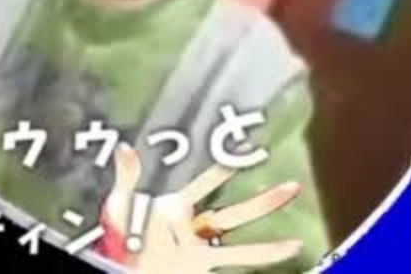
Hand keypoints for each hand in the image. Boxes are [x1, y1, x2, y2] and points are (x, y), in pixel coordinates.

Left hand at [103, 145, 302, 272]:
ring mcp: (200, 244)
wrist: (122, 264)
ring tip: (292, 194)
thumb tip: (125, 148)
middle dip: (259, 195)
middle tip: (285, 179)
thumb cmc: (118, 238)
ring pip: (240, 225)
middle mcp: (193, 224)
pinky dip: (267, 252)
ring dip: (266, 211)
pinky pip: (239, 255)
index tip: (243, 151)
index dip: (222, 170)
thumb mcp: (119, 205)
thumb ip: (127, 177)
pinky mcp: (202, 262)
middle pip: (232, 208)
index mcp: (175, 205)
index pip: (204, 183)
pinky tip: (291, 247)